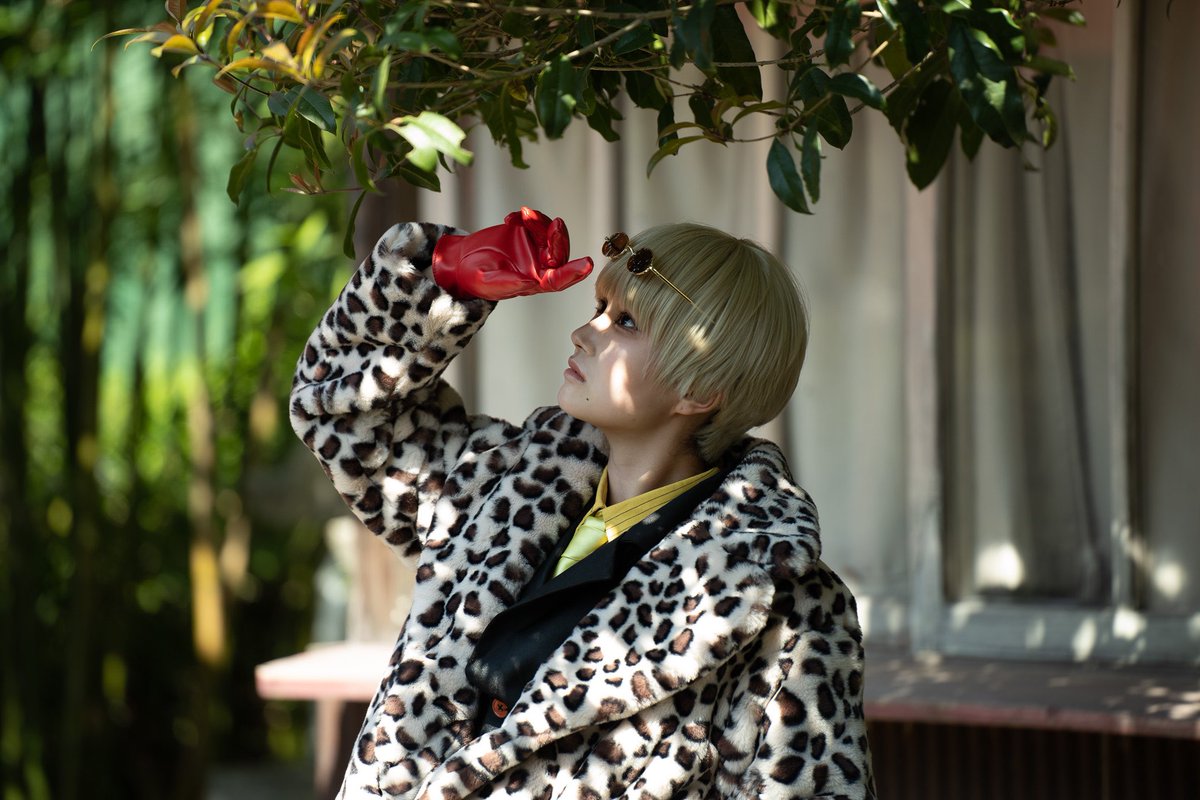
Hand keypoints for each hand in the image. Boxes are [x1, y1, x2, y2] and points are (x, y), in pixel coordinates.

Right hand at [431, 207, 593, 299]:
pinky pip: (536, 221)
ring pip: (550, 232)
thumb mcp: (488, 282)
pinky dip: (528, 216)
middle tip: (554, 224)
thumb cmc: (475, 278)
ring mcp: (534, 248)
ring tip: (523, 214)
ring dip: (540, 221)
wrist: (462, 260)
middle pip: (559, 251)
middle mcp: (539, 265)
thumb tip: (531, 281)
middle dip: (558, 237)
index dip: (574, 272)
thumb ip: (510, 283)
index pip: (559, 279)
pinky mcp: (526, 232)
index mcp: (534, 282)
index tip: (588, 264)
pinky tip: (510, 219)